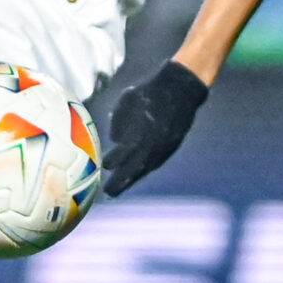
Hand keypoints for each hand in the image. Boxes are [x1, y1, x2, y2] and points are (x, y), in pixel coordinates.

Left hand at [100, 61, 210, 197]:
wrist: (179, 90)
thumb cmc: (148, 93)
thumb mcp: (126, 102)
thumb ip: (118, 122)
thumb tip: (115, 140)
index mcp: (136, 136)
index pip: (119, 157)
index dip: (110, 162)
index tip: (102, 165)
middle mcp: (149, 147)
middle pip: (131, 171)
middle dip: (119, 183)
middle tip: (108, 192)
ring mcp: (161, 149)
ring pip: (144, 169)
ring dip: (131, 179)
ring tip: (119, 188)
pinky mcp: (170, 148)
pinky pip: (154, 163)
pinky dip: (143, 170)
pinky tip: (136, 172)